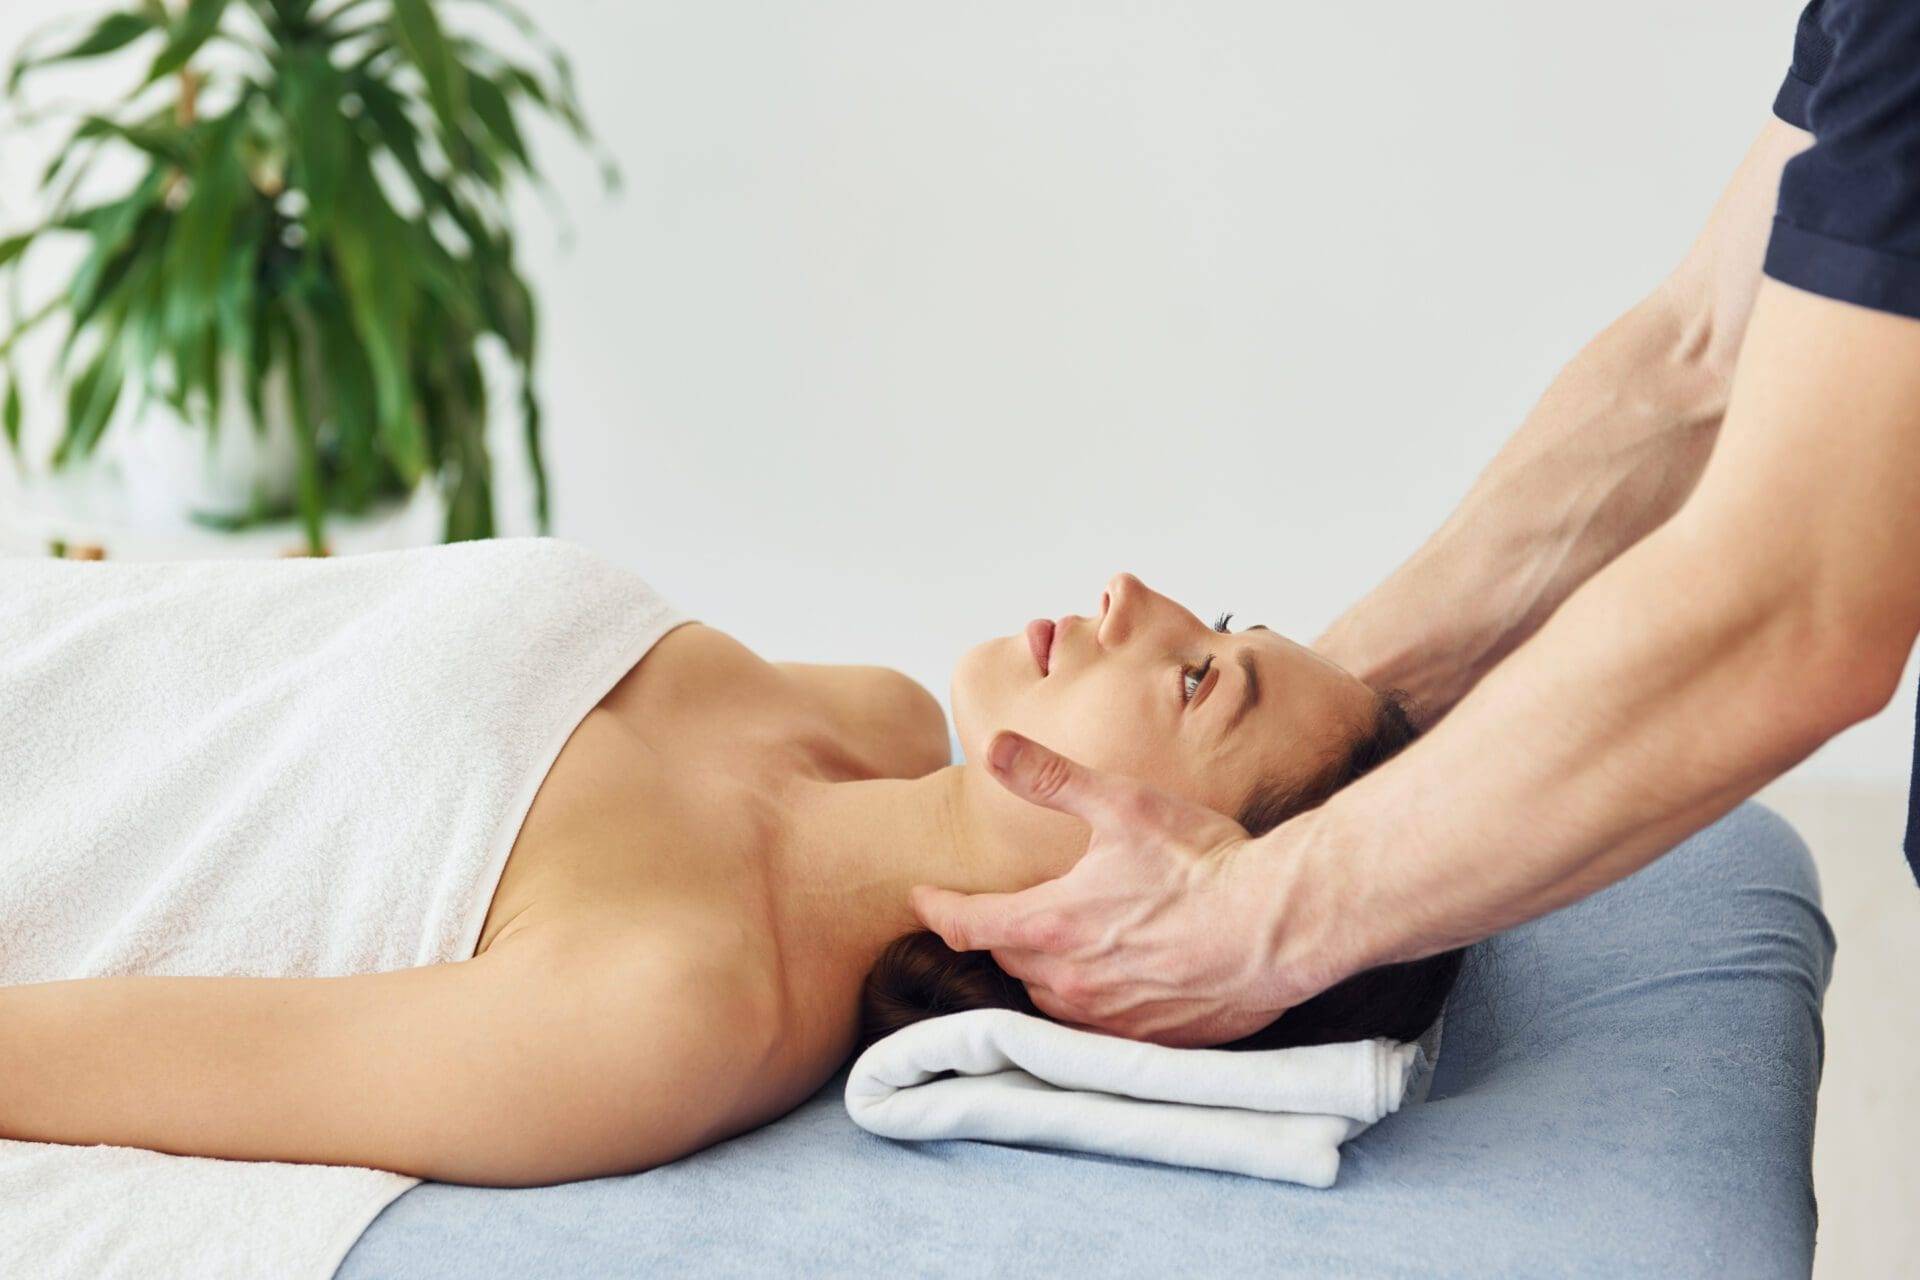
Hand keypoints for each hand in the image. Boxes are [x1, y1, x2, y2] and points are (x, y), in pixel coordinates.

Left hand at [909, 730, 1314, 1046]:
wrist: (1277, 926)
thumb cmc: (1202, 861)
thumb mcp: (1122, 804)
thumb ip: (1052, 779)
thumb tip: (996, 747)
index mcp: (1051, 923)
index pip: (968, 923)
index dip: (937, 909)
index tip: (920, 900)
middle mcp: (1069, 981)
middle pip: (1006, 960)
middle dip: (994, 935)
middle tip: (989, 916)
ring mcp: (1107, 1018)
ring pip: (1046, 998)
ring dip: (1038, 972)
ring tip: (1046, 947)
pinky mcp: (1147, 1040)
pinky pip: (1093, 1029)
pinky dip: (1084, 1003)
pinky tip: (1101, 983)